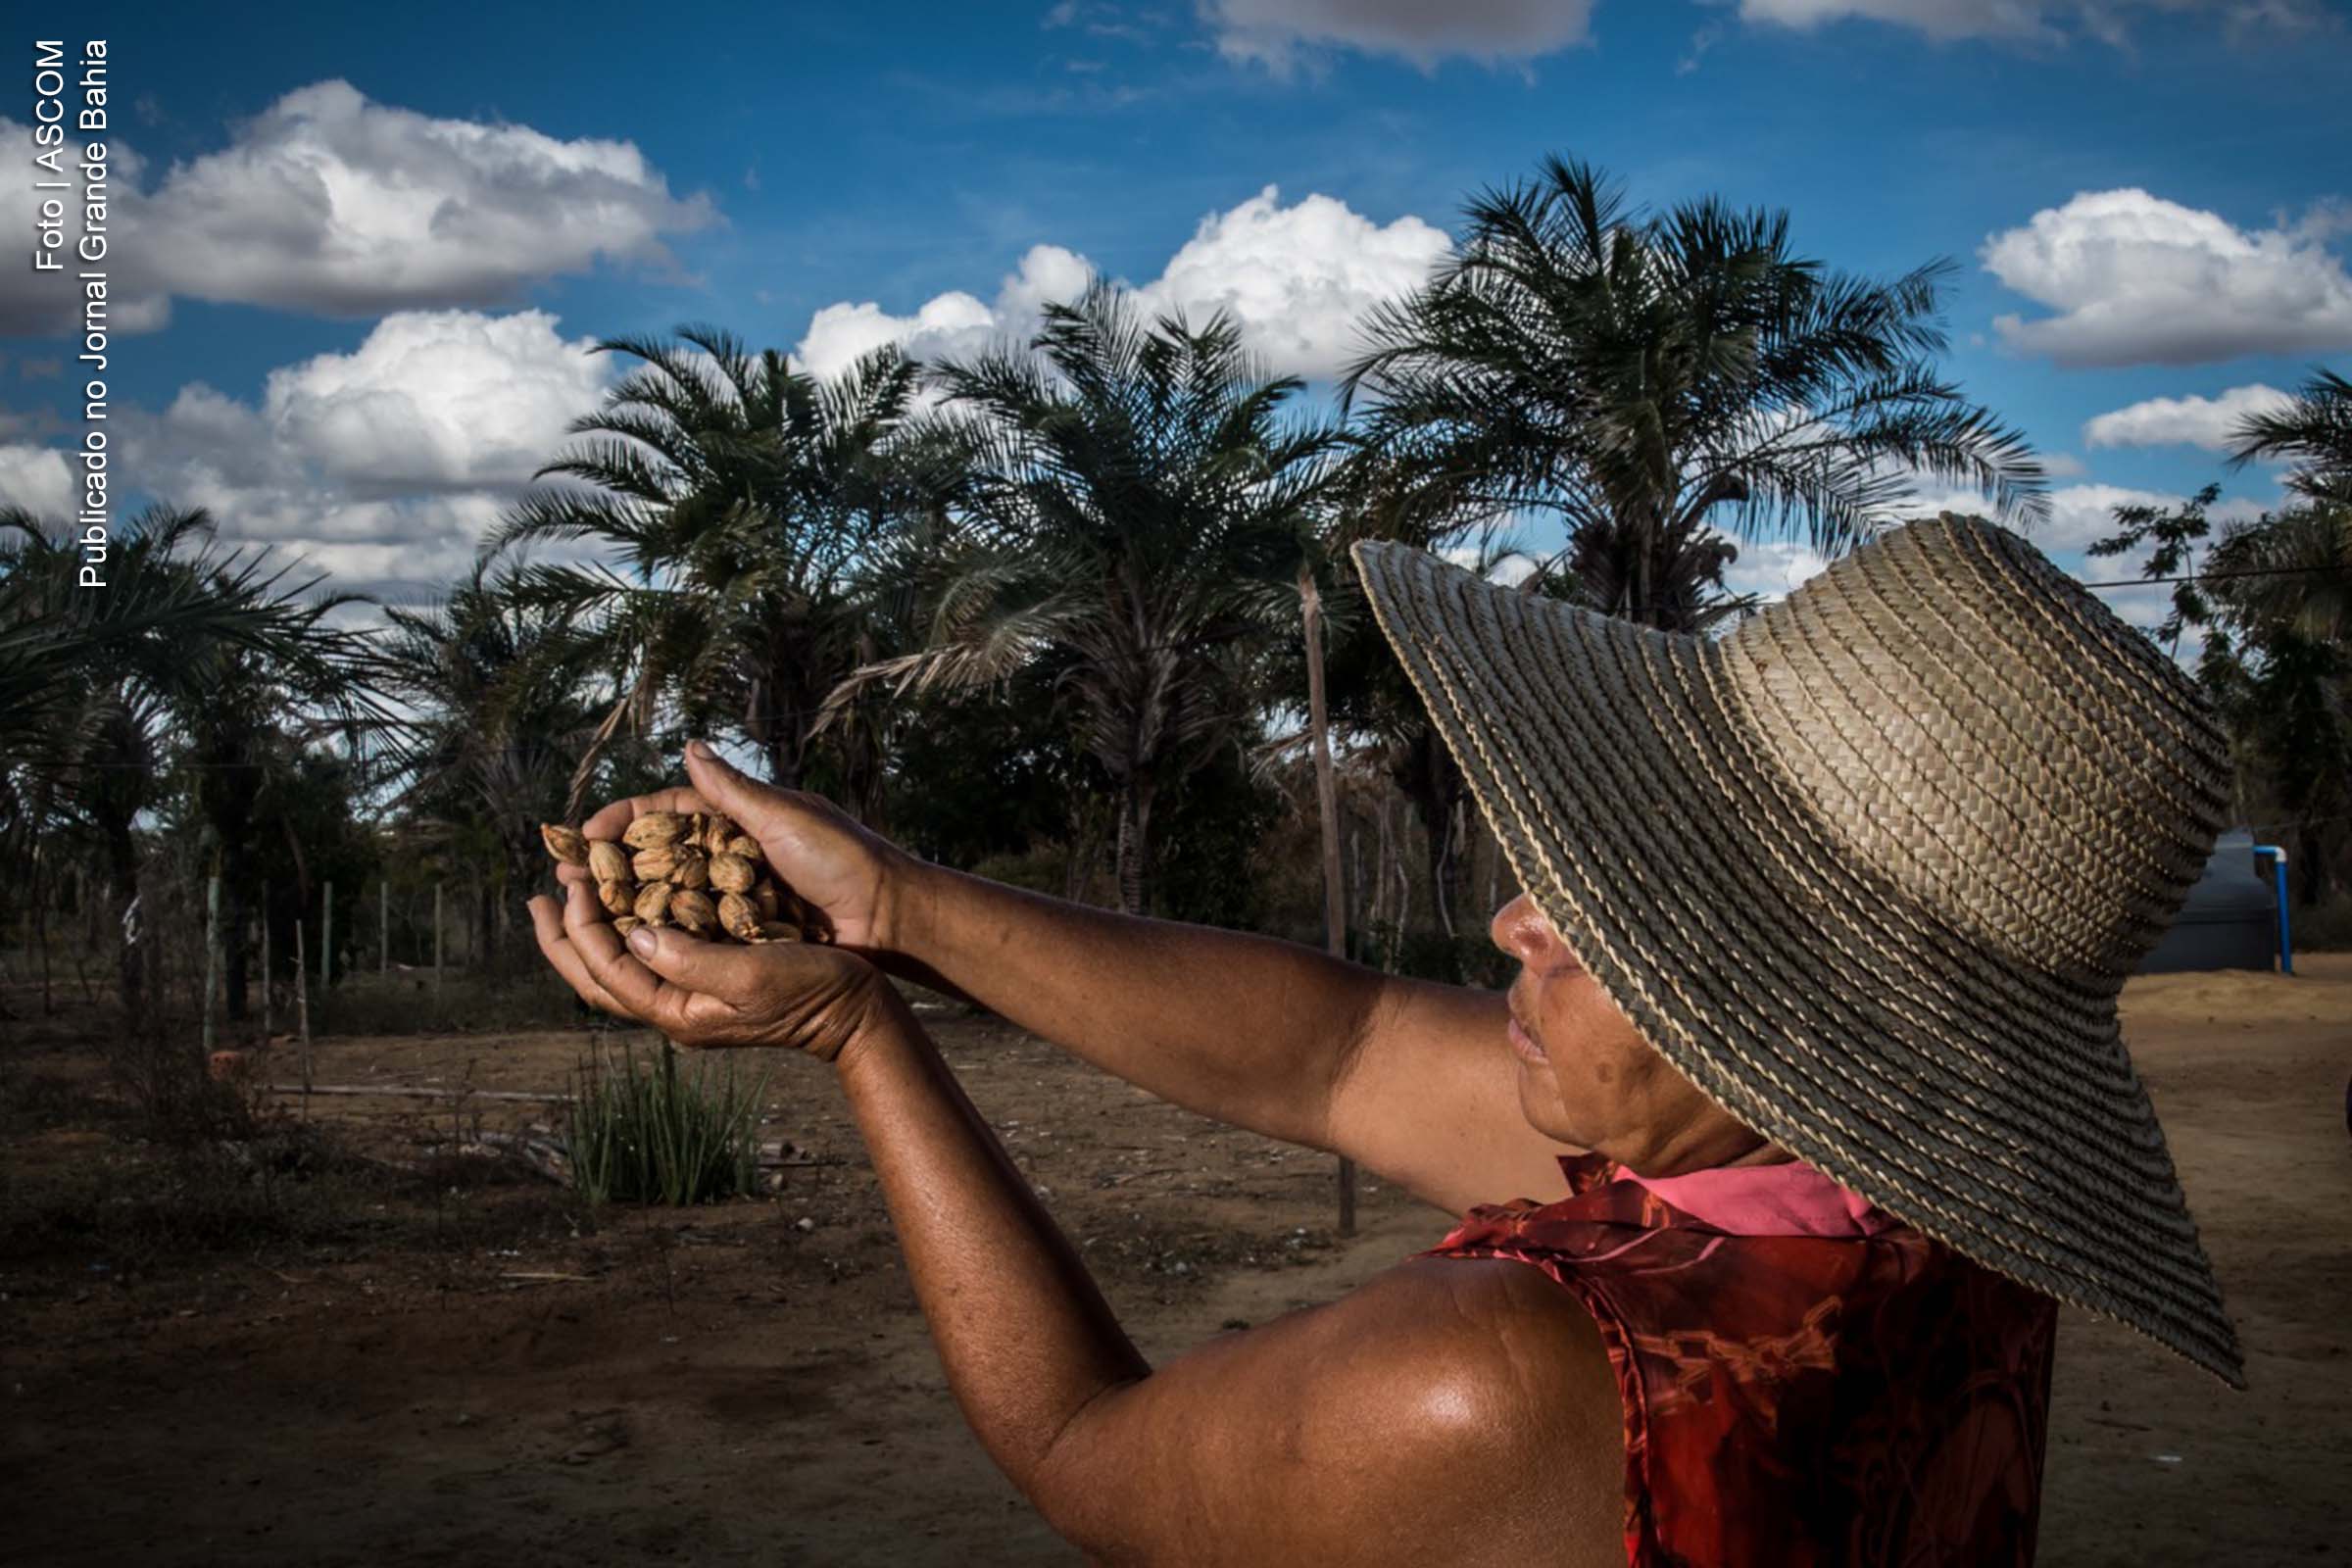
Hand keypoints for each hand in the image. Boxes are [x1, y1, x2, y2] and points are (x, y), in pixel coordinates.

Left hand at [528, 879, 896, 1062]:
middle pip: (598, 977)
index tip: (570, 883)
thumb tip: (632, 934)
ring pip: (620, 968)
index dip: (581, 927)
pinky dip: (627, 929)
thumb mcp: (750, 971)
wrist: (856, 1011)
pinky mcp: (709, 980)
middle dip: (564, 938)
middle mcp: (676, 1007)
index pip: (607, 971)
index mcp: (678, 1011)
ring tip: (568, 898)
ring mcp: (691, 997)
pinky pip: (650, 957)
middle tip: (537, 899)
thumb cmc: (811, 989)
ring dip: (589, 933)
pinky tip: (628, 906)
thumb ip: (688, 956)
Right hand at [558, 740, 907, 951]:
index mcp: (740, 818)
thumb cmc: (844, 858)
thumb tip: (688, 746)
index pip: (667, 814)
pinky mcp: (748, 930)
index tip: (582, 833)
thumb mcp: (785, 817)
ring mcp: (737, 894)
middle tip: (565, 878)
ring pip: (670, 897)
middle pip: (658, 856)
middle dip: (611, 866)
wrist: (890, 916)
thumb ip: (732, 790)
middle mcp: (732, 854)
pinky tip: (627, 946)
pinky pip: (697, 931)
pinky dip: (663, 935)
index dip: (623, 821)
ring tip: (583, 912)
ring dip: (627, 904)